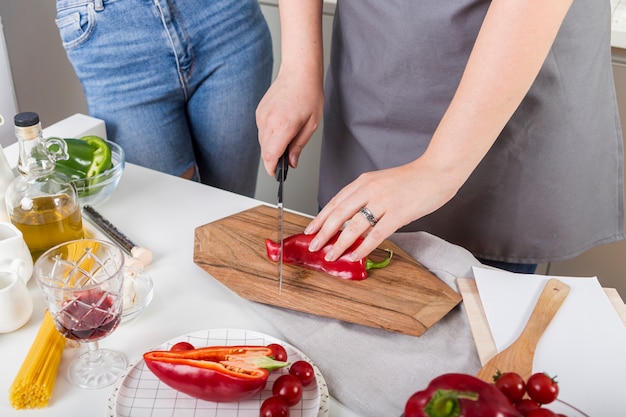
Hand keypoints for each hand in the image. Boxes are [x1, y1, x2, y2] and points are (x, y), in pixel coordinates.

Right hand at [256, 69, 322, 175]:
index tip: (276, 174)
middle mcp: (268, 121)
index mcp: (283, 126)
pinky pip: (261, 131)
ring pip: (262, 142)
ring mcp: (261, 116)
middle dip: (274, 158)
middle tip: (287, 157)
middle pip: (265, 151)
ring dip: (272, 146)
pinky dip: (270, 135)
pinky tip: (281, 127)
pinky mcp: (259, 112)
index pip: (270, 156)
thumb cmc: (309, 95)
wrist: (298, 73)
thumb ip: (299, 146)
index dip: (272, 168)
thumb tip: (291, 163)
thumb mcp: (311, 125)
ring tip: (287, 137)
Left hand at [304, 159, 463, 261]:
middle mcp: (370, 189)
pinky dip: (363, 247)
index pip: (336, 201)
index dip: (320, 218)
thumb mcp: (382, 182)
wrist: (438, 171)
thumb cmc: (413, 179)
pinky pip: (376, 234)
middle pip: (339, 214)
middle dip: (323, 232)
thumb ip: (367, 197)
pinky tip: (355, 255)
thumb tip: (352, 220)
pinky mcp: (398, 213)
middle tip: (313, 246)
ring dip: (339, 243)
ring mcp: (384, 201)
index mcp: (364, 181)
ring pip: (354, 226)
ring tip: (330, 255)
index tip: (310, 230)